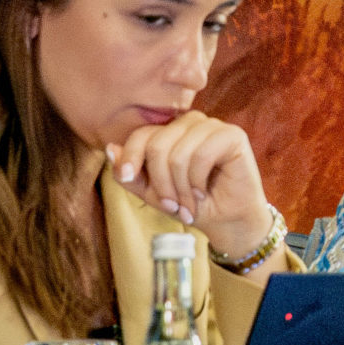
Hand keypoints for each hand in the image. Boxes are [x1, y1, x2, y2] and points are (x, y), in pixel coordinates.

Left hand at [107, 113, 272, 258]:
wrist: (227, 221)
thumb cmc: (191, 204)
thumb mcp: (152, 193)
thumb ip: (130, 174)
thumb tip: (111, 149)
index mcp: (171, 131)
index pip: (142, 135)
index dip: (131, 158)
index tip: (127, 179)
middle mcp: (191, 123)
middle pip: (157, 145)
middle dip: (161, 183)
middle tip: (172, 206)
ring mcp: (213, 126)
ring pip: (179, 153)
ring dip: (181, 187)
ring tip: (189, 204)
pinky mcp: (233, 135)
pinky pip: (202, 154)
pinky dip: (198, 181)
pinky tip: (203, 192)